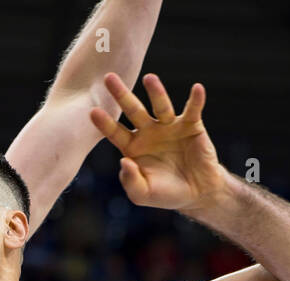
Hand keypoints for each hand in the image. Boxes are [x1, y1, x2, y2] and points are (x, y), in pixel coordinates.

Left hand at [90, 73, 227, 211]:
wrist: (196, 192)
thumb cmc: (166, 193)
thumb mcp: (142, 194)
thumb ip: (130, 181)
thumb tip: (124, 161)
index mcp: (133, 147)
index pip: (115, 132)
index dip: (105, 123)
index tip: (92, 112)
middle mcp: (148, 132)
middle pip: (133, 111)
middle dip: (121, 95)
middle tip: (109, 78)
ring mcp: (169, 126)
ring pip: (160, 106)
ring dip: (156, 92)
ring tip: (150, 79)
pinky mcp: (191, 125)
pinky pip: (192, 110)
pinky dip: (195, 100)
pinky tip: (197, 89)